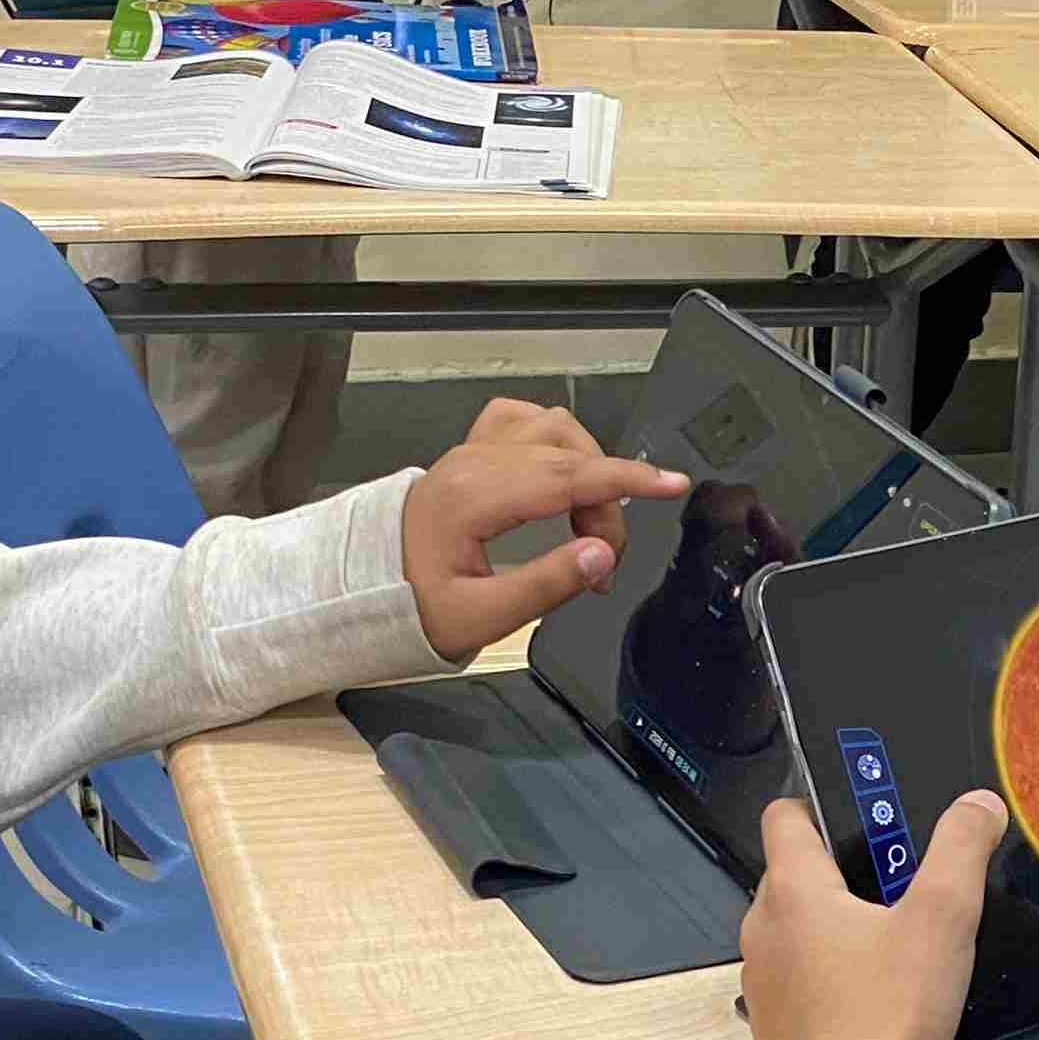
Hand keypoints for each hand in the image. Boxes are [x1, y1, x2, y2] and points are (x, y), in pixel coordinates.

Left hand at [402, 398, 687, 661]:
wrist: (367, 589)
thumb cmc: (416, 605)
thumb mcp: (482, 617)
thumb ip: (546, 585)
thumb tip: (600, 556)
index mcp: (474, 497)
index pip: (568, 475)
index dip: (627, 480)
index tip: (671, 485)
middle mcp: (474, 461)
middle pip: (570, 457)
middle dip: (605, 507)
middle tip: (600, 562)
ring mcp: (472, 450)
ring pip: (554, 430)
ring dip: (586, 470)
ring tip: (583, 527)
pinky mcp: (472, 452)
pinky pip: (525, 423)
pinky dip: (557, 444)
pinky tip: (562, 479)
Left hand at [740, 792, 1008, 1039]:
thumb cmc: (887, 1013)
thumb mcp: (943, 919)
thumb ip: (961, 851)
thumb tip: (978, 806)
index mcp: (794, 888)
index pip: (784, 816)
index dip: (817, 805)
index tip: (857, 816)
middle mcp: (764, 927)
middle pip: (793, 874)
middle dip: (840, 872)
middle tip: (896, 887)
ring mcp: (764, 977)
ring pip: (795, 929)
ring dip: (833, 928)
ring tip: (890, 945)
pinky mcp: (775, 1020)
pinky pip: (799, 978)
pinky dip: (828, 976)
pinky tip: (873, 995)